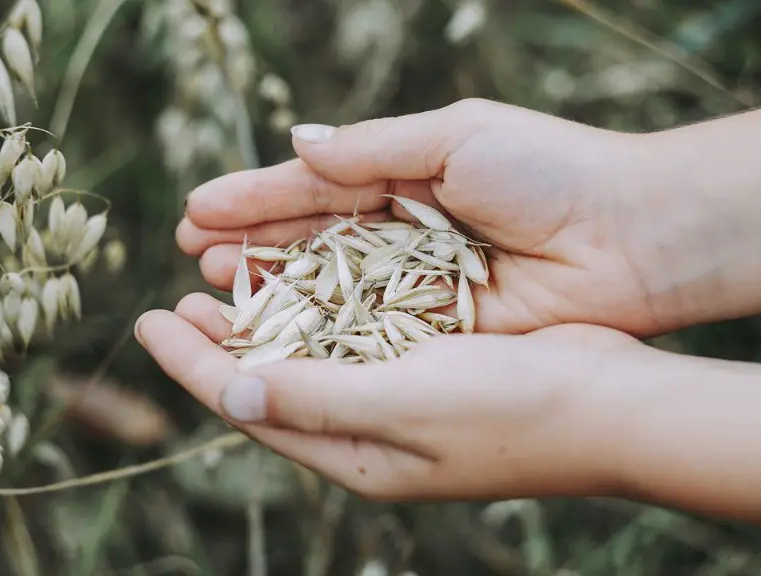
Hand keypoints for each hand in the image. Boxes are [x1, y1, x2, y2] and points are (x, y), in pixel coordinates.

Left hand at [135, 292, 643, 500]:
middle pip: (271, 384)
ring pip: (309, 358)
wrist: (614, 404)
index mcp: (355, 455)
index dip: (192, 364)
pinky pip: (353, 338)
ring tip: (221, 285)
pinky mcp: (429, 367)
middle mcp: (369, 433)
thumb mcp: (405, 403)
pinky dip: (318, 310)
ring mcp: (400, 402)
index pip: (250, 406)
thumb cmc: (513, 410)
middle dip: (218, 343)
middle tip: (174, 301)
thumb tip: (229, 391)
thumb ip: (315, 398)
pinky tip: (302, 281)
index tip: (145, 320)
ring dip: (264, 321)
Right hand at [177, 98, 672, 335]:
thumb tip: (298, 143)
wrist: (633, 237)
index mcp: (405, 174)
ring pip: (329, 288)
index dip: (254, 198)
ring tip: (216, 288)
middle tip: (192, 256)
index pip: (313, 187)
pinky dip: (322, 331)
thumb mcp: (455, 137)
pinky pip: (368, 330)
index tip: (196, 210)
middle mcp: (402, 231)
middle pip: (310, 240)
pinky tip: (275, 332)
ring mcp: (417, 284)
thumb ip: (372, 148)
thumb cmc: (549, 171)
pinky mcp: (438, 329)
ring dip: (273, 288)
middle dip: (251, 244)